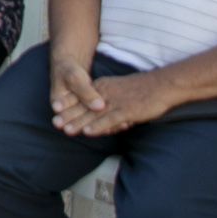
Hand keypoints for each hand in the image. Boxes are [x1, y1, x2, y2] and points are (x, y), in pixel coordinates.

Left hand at [52, 65, 177, 136]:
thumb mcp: (119, 89)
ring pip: (93, 114)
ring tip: (67, 131)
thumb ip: (108, 97)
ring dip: (79, 123)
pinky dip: (98, 126)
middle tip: (55, 124)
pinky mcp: (127, 110)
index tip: (56, 113)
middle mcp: (106, 93)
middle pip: (83, 106)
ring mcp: (116, 101)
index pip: (81, 97)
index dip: (68, 105)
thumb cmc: (142, 89)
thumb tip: (99, 108)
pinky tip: (88, 133)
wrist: (161, 85)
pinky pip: (109, 119)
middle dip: (68, 116)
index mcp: (103, 86)